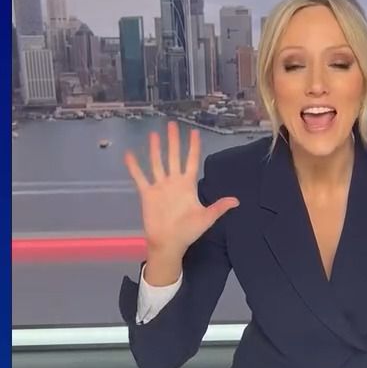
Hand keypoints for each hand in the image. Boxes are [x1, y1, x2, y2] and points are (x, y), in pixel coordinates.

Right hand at [124, 121, 238, 260]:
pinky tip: (129, 154)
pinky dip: (134, 167)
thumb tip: (237, 201)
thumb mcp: (206, 218)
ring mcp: (160, 187)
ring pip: (157, 163)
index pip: (191, 161)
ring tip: (153, 134)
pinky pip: (140, 177)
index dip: (193, 147)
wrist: (169, 243)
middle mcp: (174, 182)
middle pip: (174, 156)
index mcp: (188, 185)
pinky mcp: (147, 194)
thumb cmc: (188, 231)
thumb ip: (219, 207)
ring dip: (155, 149)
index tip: (195, 132)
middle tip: (172, 124)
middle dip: (174, 141)